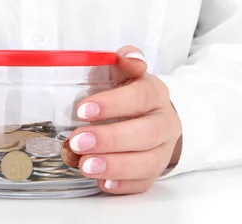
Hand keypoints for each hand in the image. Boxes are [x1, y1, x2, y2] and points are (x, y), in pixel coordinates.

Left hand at [69, 46, 182, 194]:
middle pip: (145, 134)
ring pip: (147, 162)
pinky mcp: (155, 170)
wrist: (156, 115)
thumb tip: (129, 55)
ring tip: (85, 166)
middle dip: (110, 139)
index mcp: (155, 93)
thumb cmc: (130, 92)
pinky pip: (144, 183)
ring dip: (115, 166)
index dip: (113, 104)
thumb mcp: (126, 73)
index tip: (82, 110)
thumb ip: (124, 62)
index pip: (140, 97)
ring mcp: (162, 149)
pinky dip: (124, 185)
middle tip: (77, 142)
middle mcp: (164, 122)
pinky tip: (103, 184)